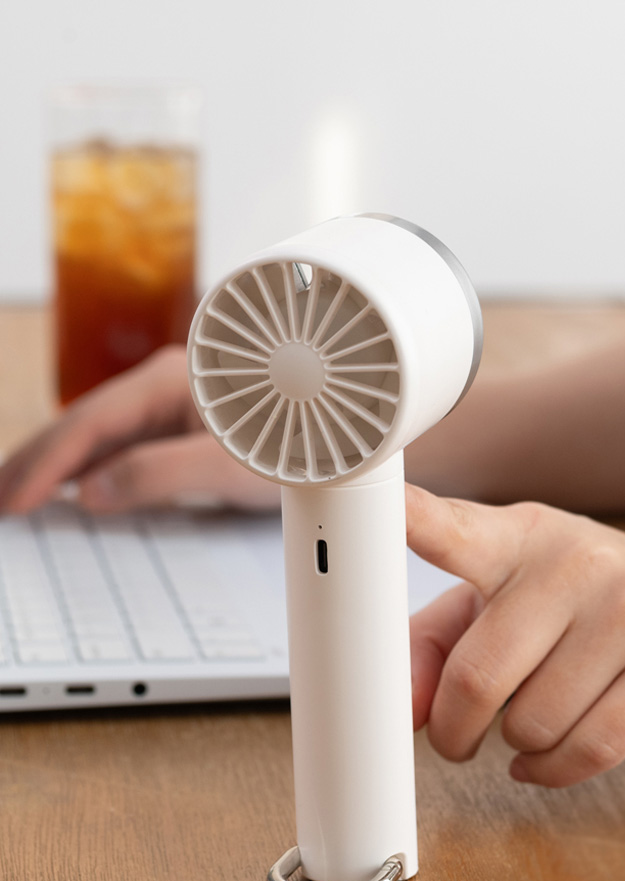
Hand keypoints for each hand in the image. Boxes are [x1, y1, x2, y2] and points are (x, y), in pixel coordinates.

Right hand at [0, 346, 278, 513]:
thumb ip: (160, 473)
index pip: (91, 422)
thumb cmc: (294, 443)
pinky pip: (122, 448)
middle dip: (37, 462)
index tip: (14, 498)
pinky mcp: (179, 429)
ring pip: (99, 437)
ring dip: (58, 466)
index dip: (47, 460)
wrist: (338, 438)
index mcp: (168, 382)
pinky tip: (72, 490)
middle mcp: (162, 388)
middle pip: (84, 425)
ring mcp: (169, 407)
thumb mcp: (227, 465)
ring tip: (17, 496)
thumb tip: (92, 492)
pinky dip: (90, 469)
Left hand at [406, 484, 624, 786]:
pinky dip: (552, 770)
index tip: (381, 502)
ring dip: (517, 743)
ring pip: (532, 725)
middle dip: (455, 728)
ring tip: (533, 716)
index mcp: (521, 538)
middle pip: (478, 676)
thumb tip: (401, 709)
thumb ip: (438, 643)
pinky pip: (587, 752)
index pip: (457, 529)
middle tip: (458, 734)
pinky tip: (546, 754)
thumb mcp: (508, 594)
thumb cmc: (584, 600)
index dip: (413, 518)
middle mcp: (576, 564)